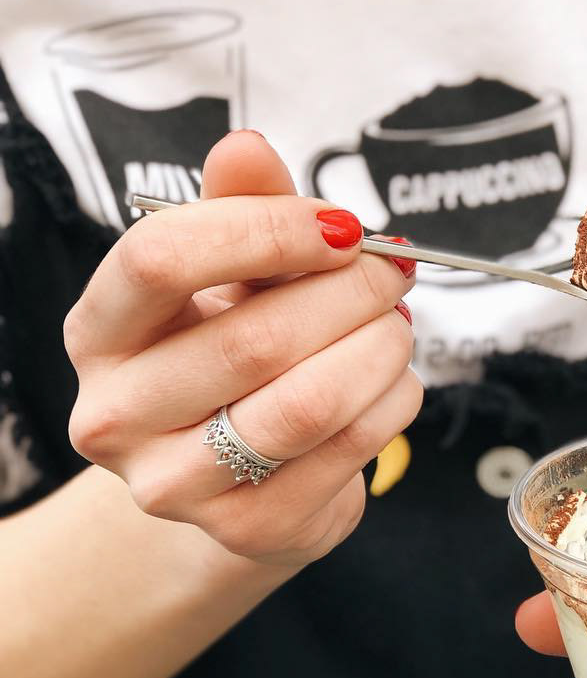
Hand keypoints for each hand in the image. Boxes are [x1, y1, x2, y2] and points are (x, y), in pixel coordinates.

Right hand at [65, 131, 421, 566]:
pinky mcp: (248, 529)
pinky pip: (349, 450)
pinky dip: (392, 401)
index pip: (161, 259)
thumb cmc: (228, 356)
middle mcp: (118, 415)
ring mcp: (176, 485)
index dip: (267, 228)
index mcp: (101, 331)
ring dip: (379, 349)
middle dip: (350, 293)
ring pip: (309, 403)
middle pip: (253, 338)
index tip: (340, 225)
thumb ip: (241, 209)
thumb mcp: (227, 275)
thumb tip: (246, 148)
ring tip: (395, 324)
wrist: (231, 478)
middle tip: (392, 272)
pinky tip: (391, 381)